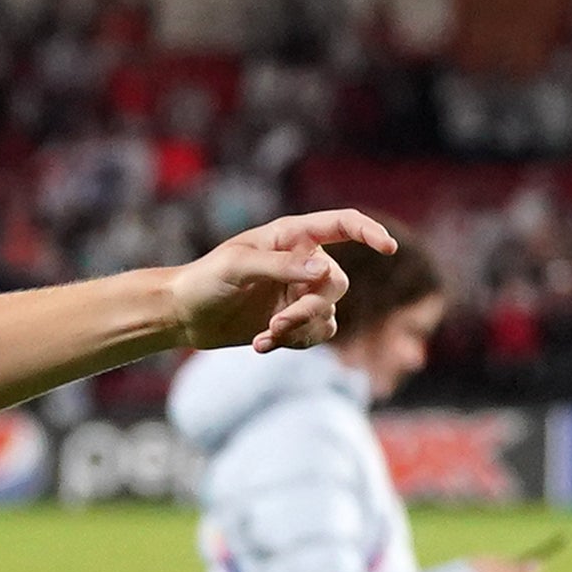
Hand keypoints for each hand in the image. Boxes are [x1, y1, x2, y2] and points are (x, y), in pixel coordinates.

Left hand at [169, 209, 400, 355]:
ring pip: (327, 315)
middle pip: (335, 285)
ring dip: (299, 331)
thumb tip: (325, 271)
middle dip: (309, 309)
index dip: (369, 232)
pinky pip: (315, 335)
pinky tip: (259, 346)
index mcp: (292, 235)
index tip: (388, 248)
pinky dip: (292, 343)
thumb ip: (282, 266)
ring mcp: (300, 293)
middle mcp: (303, 262)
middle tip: (278, 325)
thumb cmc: (204, 279)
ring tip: (263, 337)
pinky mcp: (293, 321)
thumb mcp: (238, 266)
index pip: (342, 225)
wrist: (183, 314)